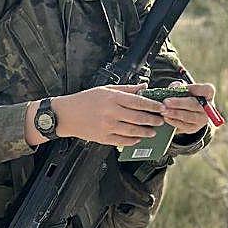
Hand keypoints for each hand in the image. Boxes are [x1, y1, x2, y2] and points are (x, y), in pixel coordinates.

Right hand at [27, 83, 165, 146]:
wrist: (65, 115)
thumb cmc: (85, 100)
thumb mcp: (105, 89)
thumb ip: (126, 89)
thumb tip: (144, 86)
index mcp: (112, 98)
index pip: (138, 101)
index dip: (152, 105)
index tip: (162, 107)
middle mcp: (110, 112)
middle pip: (138, 117)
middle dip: (153, 120)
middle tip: (161, 120)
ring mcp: (106, 126)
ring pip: (132, 131)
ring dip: (146, 132)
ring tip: (153, 131)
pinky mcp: (102, 138)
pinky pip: (122, 141)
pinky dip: (133, 140)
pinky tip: (138, 138)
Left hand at [156, 82, 216, 135]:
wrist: (186, 111)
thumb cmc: (185, 96)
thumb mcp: (183, 89)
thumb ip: (179, 86)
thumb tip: (175, 86)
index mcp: (208, 94)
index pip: (207, 90)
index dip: (195, 88)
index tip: (182, 87)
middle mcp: (208, 108)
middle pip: (195, 105)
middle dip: (179, 103)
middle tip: (166, 102)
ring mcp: (202, 119)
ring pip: (189, 117)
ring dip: (175, 114)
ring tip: (164, 111)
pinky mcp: (194, 128)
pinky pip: (184, 126)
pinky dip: (174, 121)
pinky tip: (166, 118)